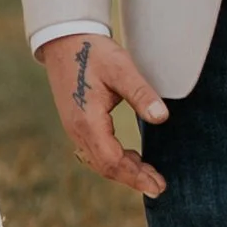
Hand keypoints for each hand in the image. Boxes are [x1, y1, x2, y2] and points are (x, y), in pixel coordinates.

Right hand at [37, 32, 168, 196]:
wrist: (64, 40)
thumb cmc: (93, 51)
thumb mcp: (121, 68)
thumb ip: (141, 93)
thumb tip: (162, 117)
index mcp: (88, 121)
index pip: (112, 160)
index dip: (135, 176)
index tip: (157, 186)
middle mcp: (77, 130)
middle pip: (106, 166)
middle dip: (133, 178)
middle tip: (158, 187)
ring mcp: (74, 128)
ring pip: (100, 160)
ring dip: (124, 170)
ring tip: (149, 175)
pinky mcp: (76, 122)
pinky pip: (95, 151)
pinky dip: (115, 159)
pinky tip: (132, 157)